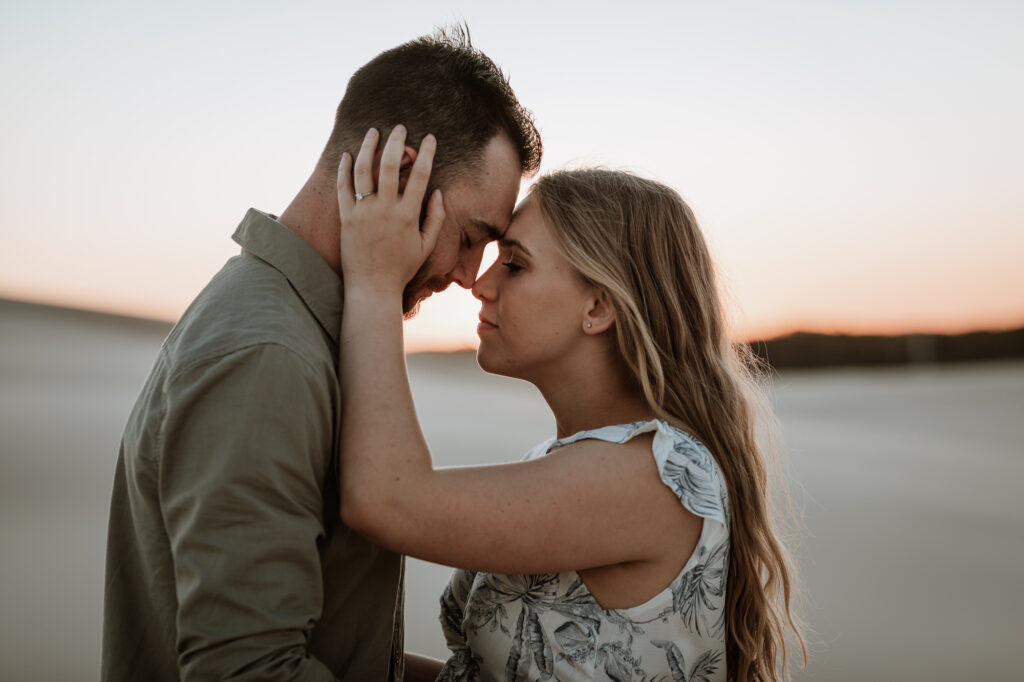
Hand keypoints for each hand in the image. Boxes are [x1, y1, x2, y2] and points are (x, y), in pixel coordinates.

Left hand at [336, 126, 445, 296]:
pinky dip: (345, 168)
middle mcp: (385, 210)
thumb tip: (437, 192)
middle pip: (389, 165)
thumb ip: (436, 218)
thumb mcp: (426, 246)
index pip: (420, 175)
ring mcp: (363, 212)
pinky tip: (349, 155)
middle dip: (395, 141)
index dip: (426, 153)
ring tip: (373, 132)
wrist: (372, 287)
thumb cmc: (402, 267)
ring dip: (369, 147)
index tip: (429, 138)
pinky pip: (343, 187)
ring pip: (364, 170)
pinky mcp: (346, 217)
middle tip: (399, 127)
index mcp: (408, 215)